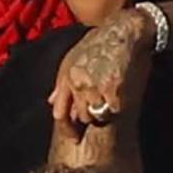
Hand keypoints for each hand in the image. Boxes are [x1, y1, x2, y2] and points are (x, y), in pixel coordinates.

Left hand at [48, 10, 152, 126]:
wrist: (121, 32)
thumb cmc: (96, 45)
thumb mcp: (71, 59)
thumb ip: (61, 83)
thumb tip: (51, 102)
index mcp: (66, 78)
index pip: (60, 113)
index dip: (67, 129)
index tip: (74, 139)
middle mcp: (78, 84)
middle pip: (82, 117)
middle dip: (90, 114)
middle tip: (100, 100)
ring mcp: (96, 87)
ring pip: (98, 116)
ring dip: (105, 111)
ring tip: (110, 93)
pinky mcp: (115, 89)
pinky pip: (115, 110)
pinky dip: (119, 105)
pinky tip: (121, 92)